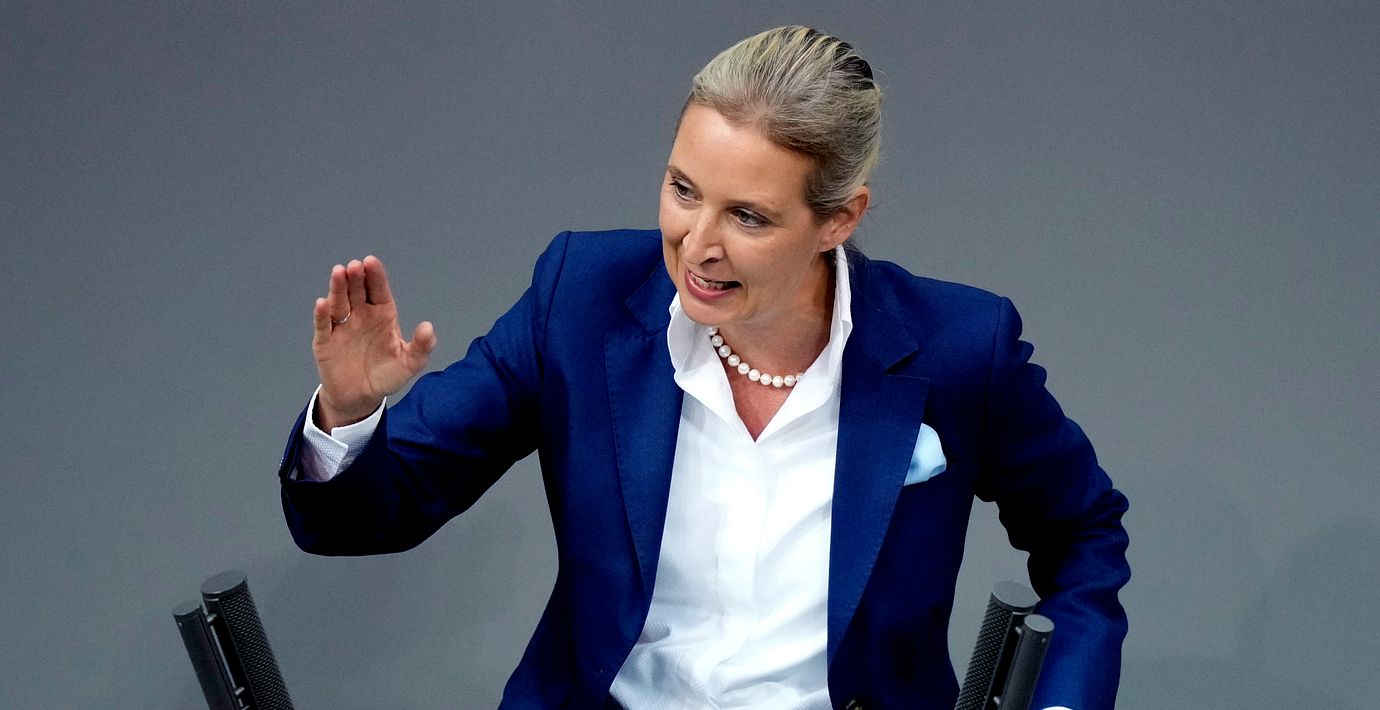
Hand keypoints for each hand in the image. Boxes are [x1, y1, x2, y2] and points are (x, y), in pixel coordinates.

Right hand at [312, 256, 436, 428]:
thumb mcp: (409, 364)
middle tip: (354, 266)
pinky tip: (322, 303)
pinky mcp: (325, 341)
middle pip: (357, 292)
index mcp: (382, 315)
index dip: (375, 276)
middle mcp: (361, 315)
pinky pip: (323, 325)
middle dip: (355, 278)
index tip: (371, 261)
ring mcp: (342, 327)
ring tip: (338, 273)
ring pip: (339, 303)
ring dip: (338, 288)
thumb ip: (421, 347)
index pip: (378, 291)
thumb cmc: (386, 376)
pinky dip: (322, 314)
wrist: (360, 397)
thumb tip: (428, 327)